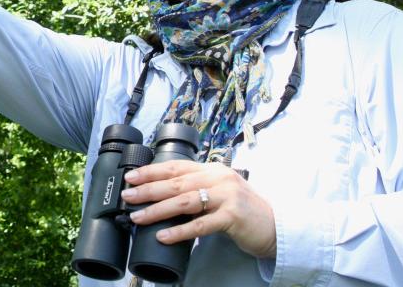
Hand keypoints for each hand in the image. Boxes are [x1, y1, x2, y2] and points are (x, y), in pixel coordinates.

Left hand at [121, 161, 276, 258]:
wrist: (274, 226)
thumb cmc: (242, 210)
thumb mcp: (219, 190)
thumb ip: (197, 187)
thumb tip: (161, 192)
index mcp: (212, 169)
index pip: (176, 166)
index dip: (151, 171)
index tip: (131, 177)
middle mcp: (218, 178)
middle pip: (176, 182)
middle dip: (148, 189)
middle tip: (128, 195)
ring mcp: (226, 196)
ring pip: (184, 202)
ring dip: (157, 210)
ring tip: (138, 217)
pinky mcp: (233, 217)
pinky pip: (200, 225)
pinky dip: (179, 231)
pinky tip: (163, 236)